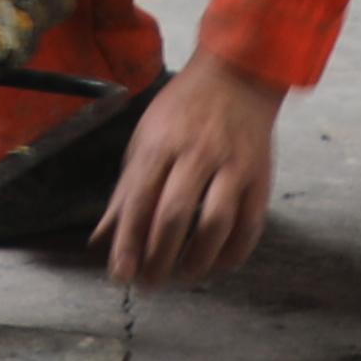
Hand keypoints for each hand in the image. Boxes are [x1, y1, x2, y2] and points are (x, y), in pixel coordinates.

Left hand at [93, 52, 285, 289]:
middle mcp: (197, 154)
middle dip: (158, 258)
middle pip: (174, 215)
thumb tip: (101, 239)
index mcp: (160, 143)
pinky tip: (218, 265)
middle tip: (149, 284)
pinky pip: (250, 224)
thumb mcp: (144, 139)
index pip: (139, 200)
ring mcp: (233, 166)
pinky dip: (234, 252)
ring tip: (182, 277)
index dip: (128, 243)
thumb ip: (125, 191)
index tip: (120, 275)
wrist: (237, 77)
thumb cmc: (183, 110)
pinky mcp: (260, 177)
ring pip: (215, 223)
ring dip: (197, 260)